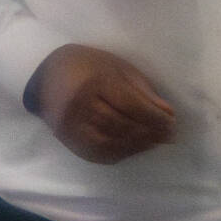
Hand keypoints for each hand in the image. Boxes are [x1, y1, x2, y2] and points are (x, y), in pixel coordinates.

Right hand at [24, 45, 176, 164]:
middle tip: (168, 136)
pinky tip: (134, 149)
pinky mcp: (65, 139)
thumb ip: (144, 92)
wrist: (48, 73)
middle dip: (149, 134)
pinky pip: (95, 154)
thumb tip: (169, 114)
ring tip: (155, 143)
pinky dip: (118, 154)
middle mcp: (80, 106)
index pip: (131, 106)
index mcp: (96, 82)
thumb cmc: (91, 66)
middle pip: (121, 126)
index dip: (154, 118)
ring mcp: (70, 125)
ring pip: (109, 144)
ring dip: (136, 147)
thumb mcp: (121, 69)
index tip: (172, 123)